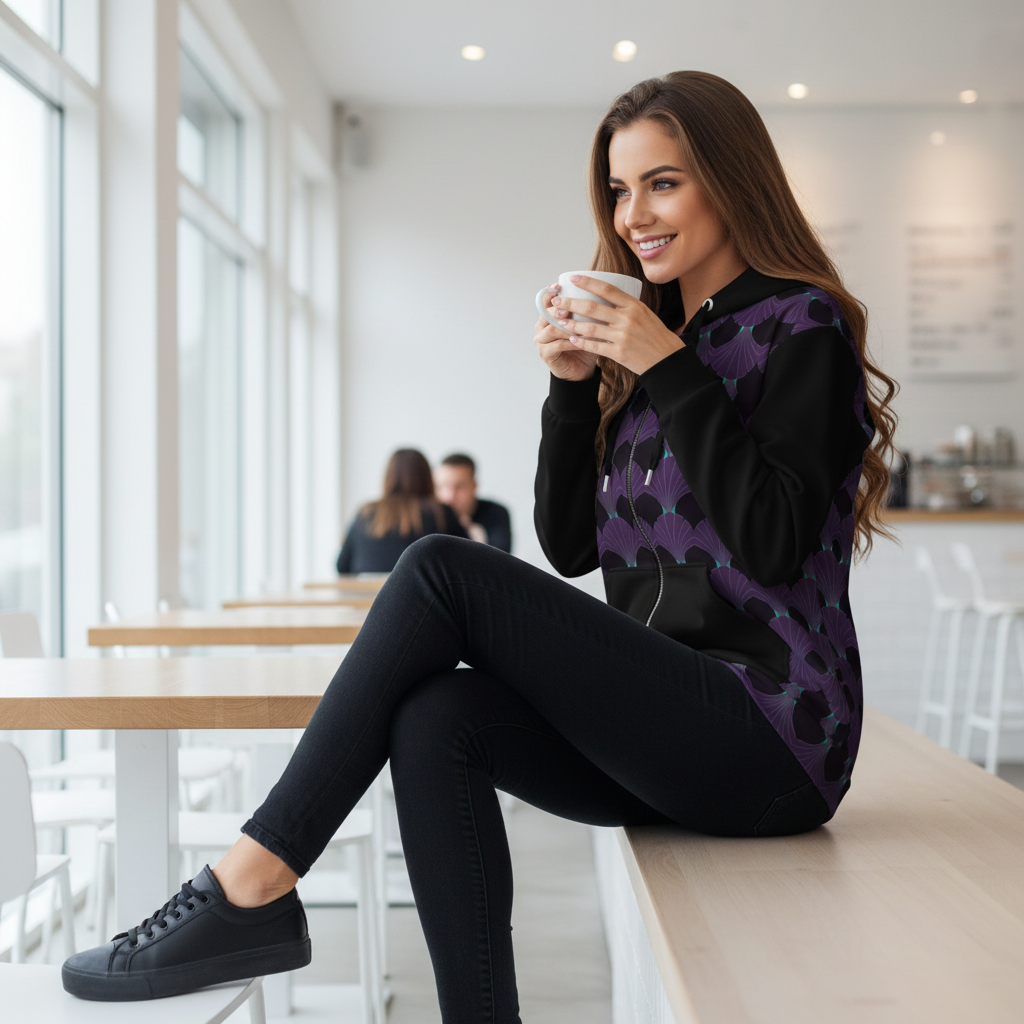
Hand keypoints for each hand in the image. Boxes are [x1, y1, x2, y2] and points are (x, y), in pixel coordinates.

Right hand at [533, 284, 598, 380]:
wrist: (581, 369)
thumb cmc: (584, 344)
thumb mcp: (585, 324)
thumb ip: (585, 310)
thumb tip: (599, 291)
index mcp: (547, 317)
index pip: (544, 301)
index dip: (550, 293)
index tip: (559, 286)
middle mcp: (541, 327)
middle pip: (545, 314)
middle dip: (558, 309)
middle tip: (569, 308)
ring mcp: (541, 341)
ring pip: (551, 329)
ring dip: (565, 327)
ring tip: (579, 325)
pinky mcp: (546, 354)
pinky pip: (557, 345)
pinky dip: (570, 342)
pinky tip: (581, 340)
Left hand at [550, 274, 684, 375]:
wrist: (667, 359)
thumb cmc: (655, 335)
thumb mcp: (644, 314)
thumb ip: (626, 306)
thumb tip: (605, 295)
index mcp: (634, 306)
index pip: (607, 289)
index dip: (588, 282)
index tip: (573, 278)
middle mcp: (627, 319)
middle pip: (592, 307)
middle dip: (571, 303)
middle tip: (556, 302)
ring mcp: (622, 336)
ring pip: (590, 327)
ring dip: (572, 324)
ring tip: (560, 321)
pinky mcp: (619, 353)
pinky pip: (595, 346)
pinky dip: (581, 342)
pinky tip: (572, 338)